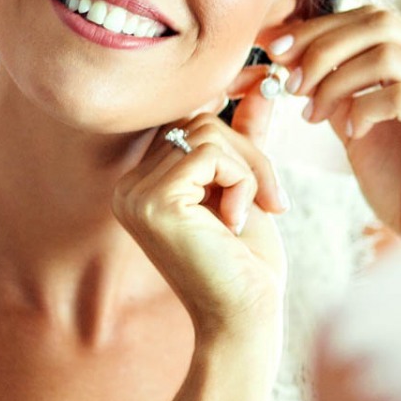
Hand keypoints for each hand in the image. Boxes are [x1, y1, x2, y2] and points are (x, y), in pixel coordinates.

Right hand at [112, 95, 289, 347]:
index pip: (190, 124)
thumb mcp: (248, 186)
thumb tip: (263, 83)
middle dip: (250, 153)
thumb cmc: (248, 263)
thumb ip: (247, 136)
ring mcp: (134, 193)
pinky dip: (241, 179)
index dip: (234, 131)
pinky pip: (211, 153)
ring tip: (254, 210)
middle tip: (272, 198)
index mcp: (143, 183)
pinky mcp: (154, 201)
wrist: (247, 317)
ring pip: (207, 132)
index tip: (265, 131)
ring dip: (249, 168)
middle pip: (199, 122)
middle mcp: (128, 186)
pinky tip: (236, 220)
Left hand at [268, 6, 400, 236]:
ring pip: (387, 55)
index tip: (274, 49)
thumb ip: (336, 87)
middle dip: (323, 47)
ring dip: (336, 81)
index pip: (372, 17)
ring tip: (312, 115)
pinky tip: (351, 134)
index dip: (320, 26)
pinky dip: (363, 109)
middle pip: (381, 23)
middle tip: (289, 82)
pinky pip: (400, 96)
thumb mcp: (357, 125)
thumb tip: (289, 55)